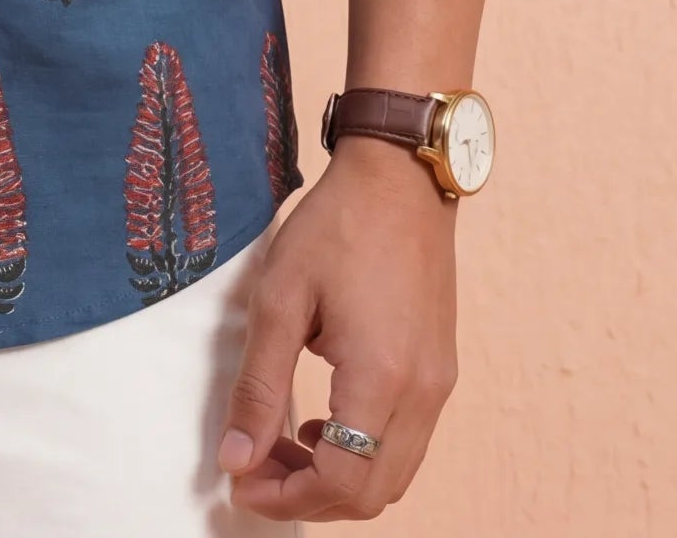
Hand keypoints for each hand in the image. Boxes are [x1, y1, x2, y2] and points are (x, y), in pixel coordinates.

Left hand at [218, 135, 460, 520]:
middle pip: (371, 494)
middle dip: (308, 497)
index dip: (285, 498)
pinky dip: (363, 456)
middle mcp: (423, 395)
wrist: (400, 178)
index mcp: (382, 378)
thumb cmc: (336, 226)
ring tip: (281, 445)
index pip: (341, 483)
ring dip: (336, 480)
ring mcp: (439, 386)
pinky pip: (406, 446)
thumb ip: (257, 385)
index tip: (240, 480)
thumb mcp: (279, 298)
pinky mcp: (441, 372)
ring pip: (393, 477)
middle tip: (255, 466)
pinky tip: (322, 423)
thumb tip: (235, 457)